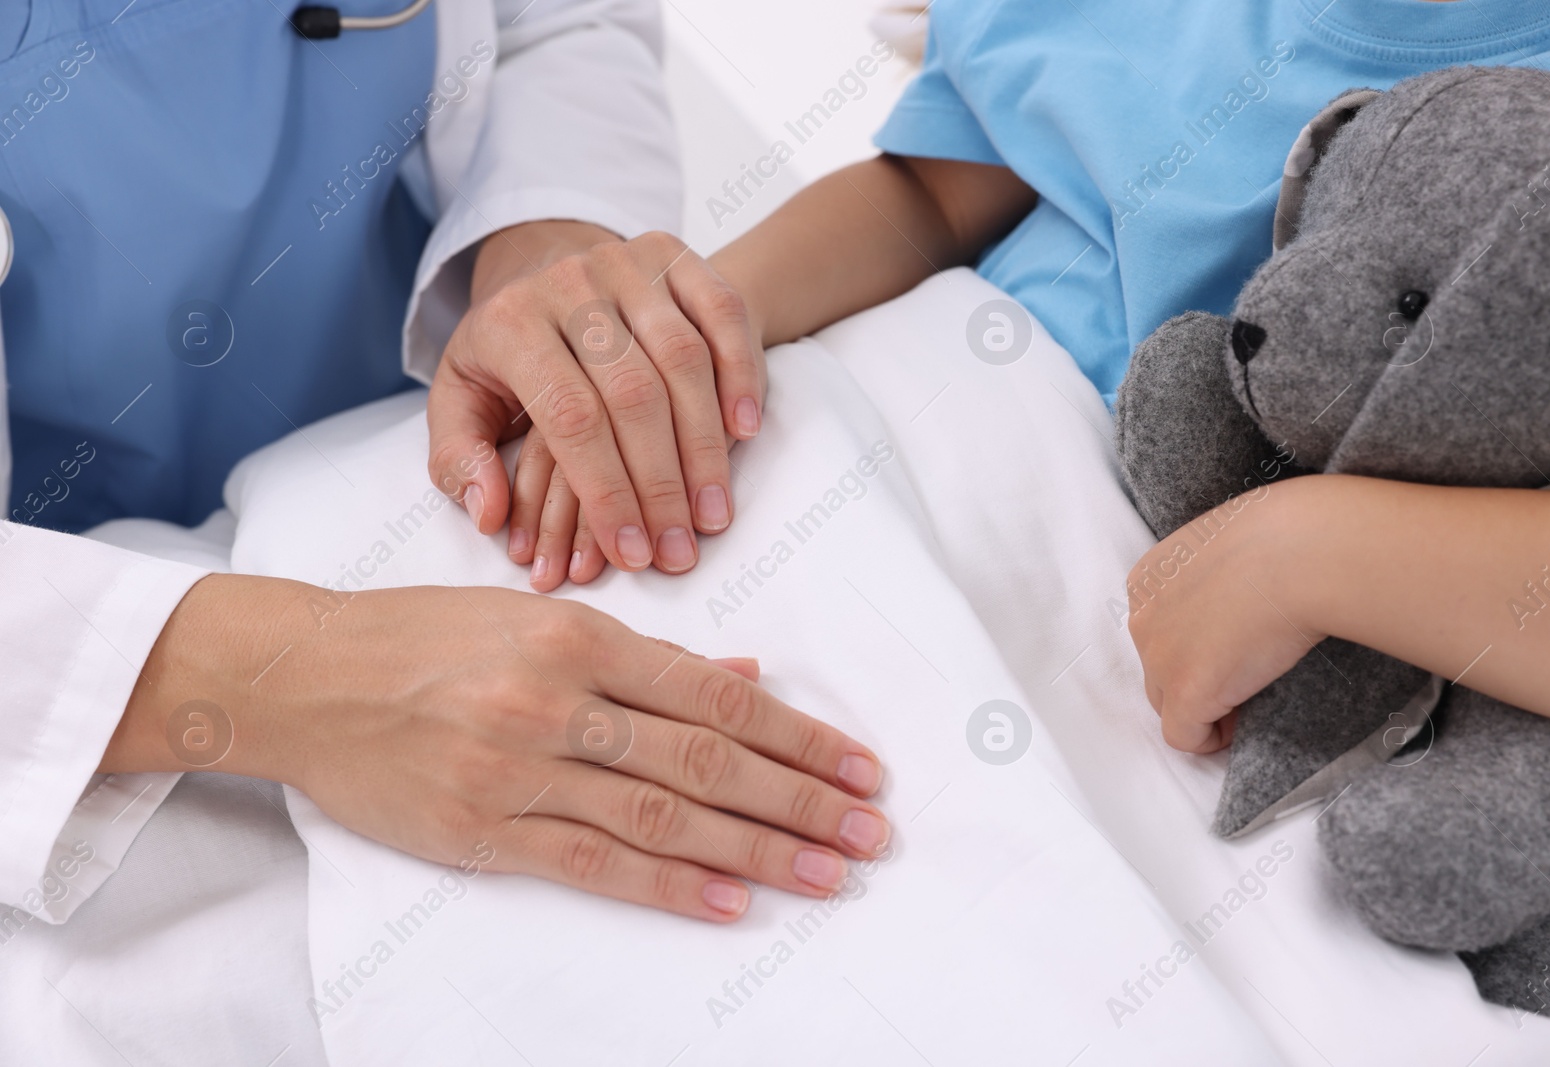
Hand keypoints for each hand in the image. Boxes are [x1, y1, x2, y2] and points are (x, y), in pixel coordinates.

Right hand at [109, 575, 888, 920]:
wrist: (305, 678)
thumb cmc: (424, 636)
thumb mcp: (534, 618)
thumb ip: (644, 654)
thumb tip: (746, 672)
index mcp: (578, 636)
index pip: (714, 694)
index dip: (796, 734)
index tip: (856, 764)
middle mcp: (557, 698)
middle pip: (704, 757)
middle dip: (798, 798)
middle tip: (868, 829)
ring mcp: (518, 767)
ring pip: (662, 813)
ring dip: (754, 848)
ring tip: (826, 871)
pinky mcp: (480, 828)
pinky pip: (591, 861)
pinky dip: (667, 885)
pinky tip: (731, 903)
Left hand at [427, 221, 766, 585]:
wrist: (543, 263)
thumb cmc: (508, 353)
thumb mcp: (459, 399)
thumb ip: (456, 460)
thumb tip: (488, 512)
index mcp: (510, 323)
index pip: (569, 417)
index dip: (605, 491)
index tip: (630, 553)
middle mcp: (570, 283)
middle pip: (632, 393)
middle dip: (661, 485)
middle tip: (678, 551)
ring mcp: (626, 261)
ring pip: (683, 358)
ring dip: (706, 446)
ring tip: (713, 514)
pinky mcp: (673, 254)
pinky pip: (721, 314)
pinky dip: (740, 374)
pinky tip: (744, 432)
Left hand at [1125, 478, 1327, 753]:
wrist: (1301, 554)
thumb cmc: (1285, 537)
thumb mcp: (1228, 546)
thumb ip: (1214, 578)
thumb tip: (1238, 603)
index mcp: (1149, 578)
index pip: (1158, 628)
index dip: (1194, 645)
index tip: (1230, 646)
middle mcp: (1142, 619)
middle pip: (1158, 668)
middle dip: (1196, 677)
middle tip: (1243, 676)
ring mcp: (1159, 658)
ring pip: (1169, 703)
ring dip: (1204, 707)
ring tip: (1247, 699)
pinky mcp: (1186, 693)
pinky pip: (1184, 736)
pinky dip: (1209, 739)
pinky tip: (1238, 726)